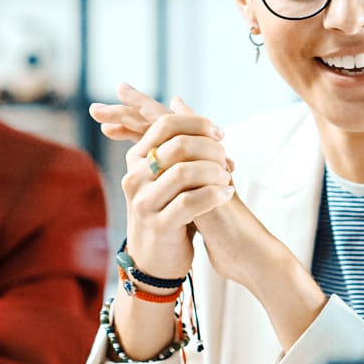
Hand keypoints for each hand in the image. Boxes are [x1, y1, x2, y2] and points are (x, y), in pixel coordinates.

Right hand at [91, 84, 233, 280]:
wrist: (155, 262)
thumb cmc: (167, 212)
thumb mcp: (166, 174)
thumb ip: (174, 141)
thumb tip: (178, 101)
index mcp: (135, 161)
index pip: (163, 124)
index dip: (196, 123)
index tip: (220, 133)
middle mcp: (134, 178)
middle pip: (175, 144)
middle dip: (209, 146)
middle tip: (228, 156)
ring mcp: (144, 203)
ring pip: (184, 172)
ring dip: (214, 171)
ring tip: (229, 177)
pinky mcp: (159, 225)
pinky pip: (190, 202)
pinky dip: (214, 194)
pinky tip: (228, 193)